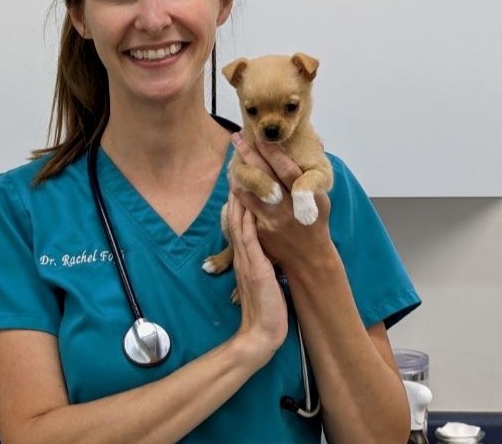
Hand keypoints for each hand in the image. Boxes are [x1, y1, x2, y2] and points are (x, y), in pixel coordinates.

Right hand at [226, 191, 287, 363]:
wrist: (260, 334)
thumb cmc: (266, 309)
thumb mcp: (261, 280)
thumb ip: (259, 263)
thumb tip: (265, 249)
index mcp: (244, 256)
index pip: (239, 222)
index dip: (239, 199)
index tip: (242, 178)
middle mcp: (242, 254)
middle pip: (235, 216)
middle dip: (238, 191)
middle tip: (237, 167)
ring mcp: (246, 259)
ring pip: (239, 222)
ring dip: (240, 198)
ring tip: (240, 174)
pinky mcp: (253, 266)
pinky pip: (247, 237)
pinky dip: (246, 218)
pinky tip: (247, 202)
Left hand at [230, 133, 331, 268]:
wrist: (308, 256)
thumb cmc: (315, 221)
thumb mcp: (321, 199)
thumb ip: (310, 177)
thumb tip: (315, 145)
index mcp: (304, 197)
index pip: (286, 170)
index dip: (273, 154)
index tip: (261, 138)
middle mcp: (287, 208)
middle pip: (264, 177)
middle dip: (249, 155)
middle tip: (237, 138)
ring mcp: (271, 220)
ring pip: (249, 192)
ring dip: (239, 173)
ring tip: (233, 159)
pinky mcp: (260, 230)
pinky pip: (245, 207)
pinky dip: (239, 193)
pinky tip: (235, 182)